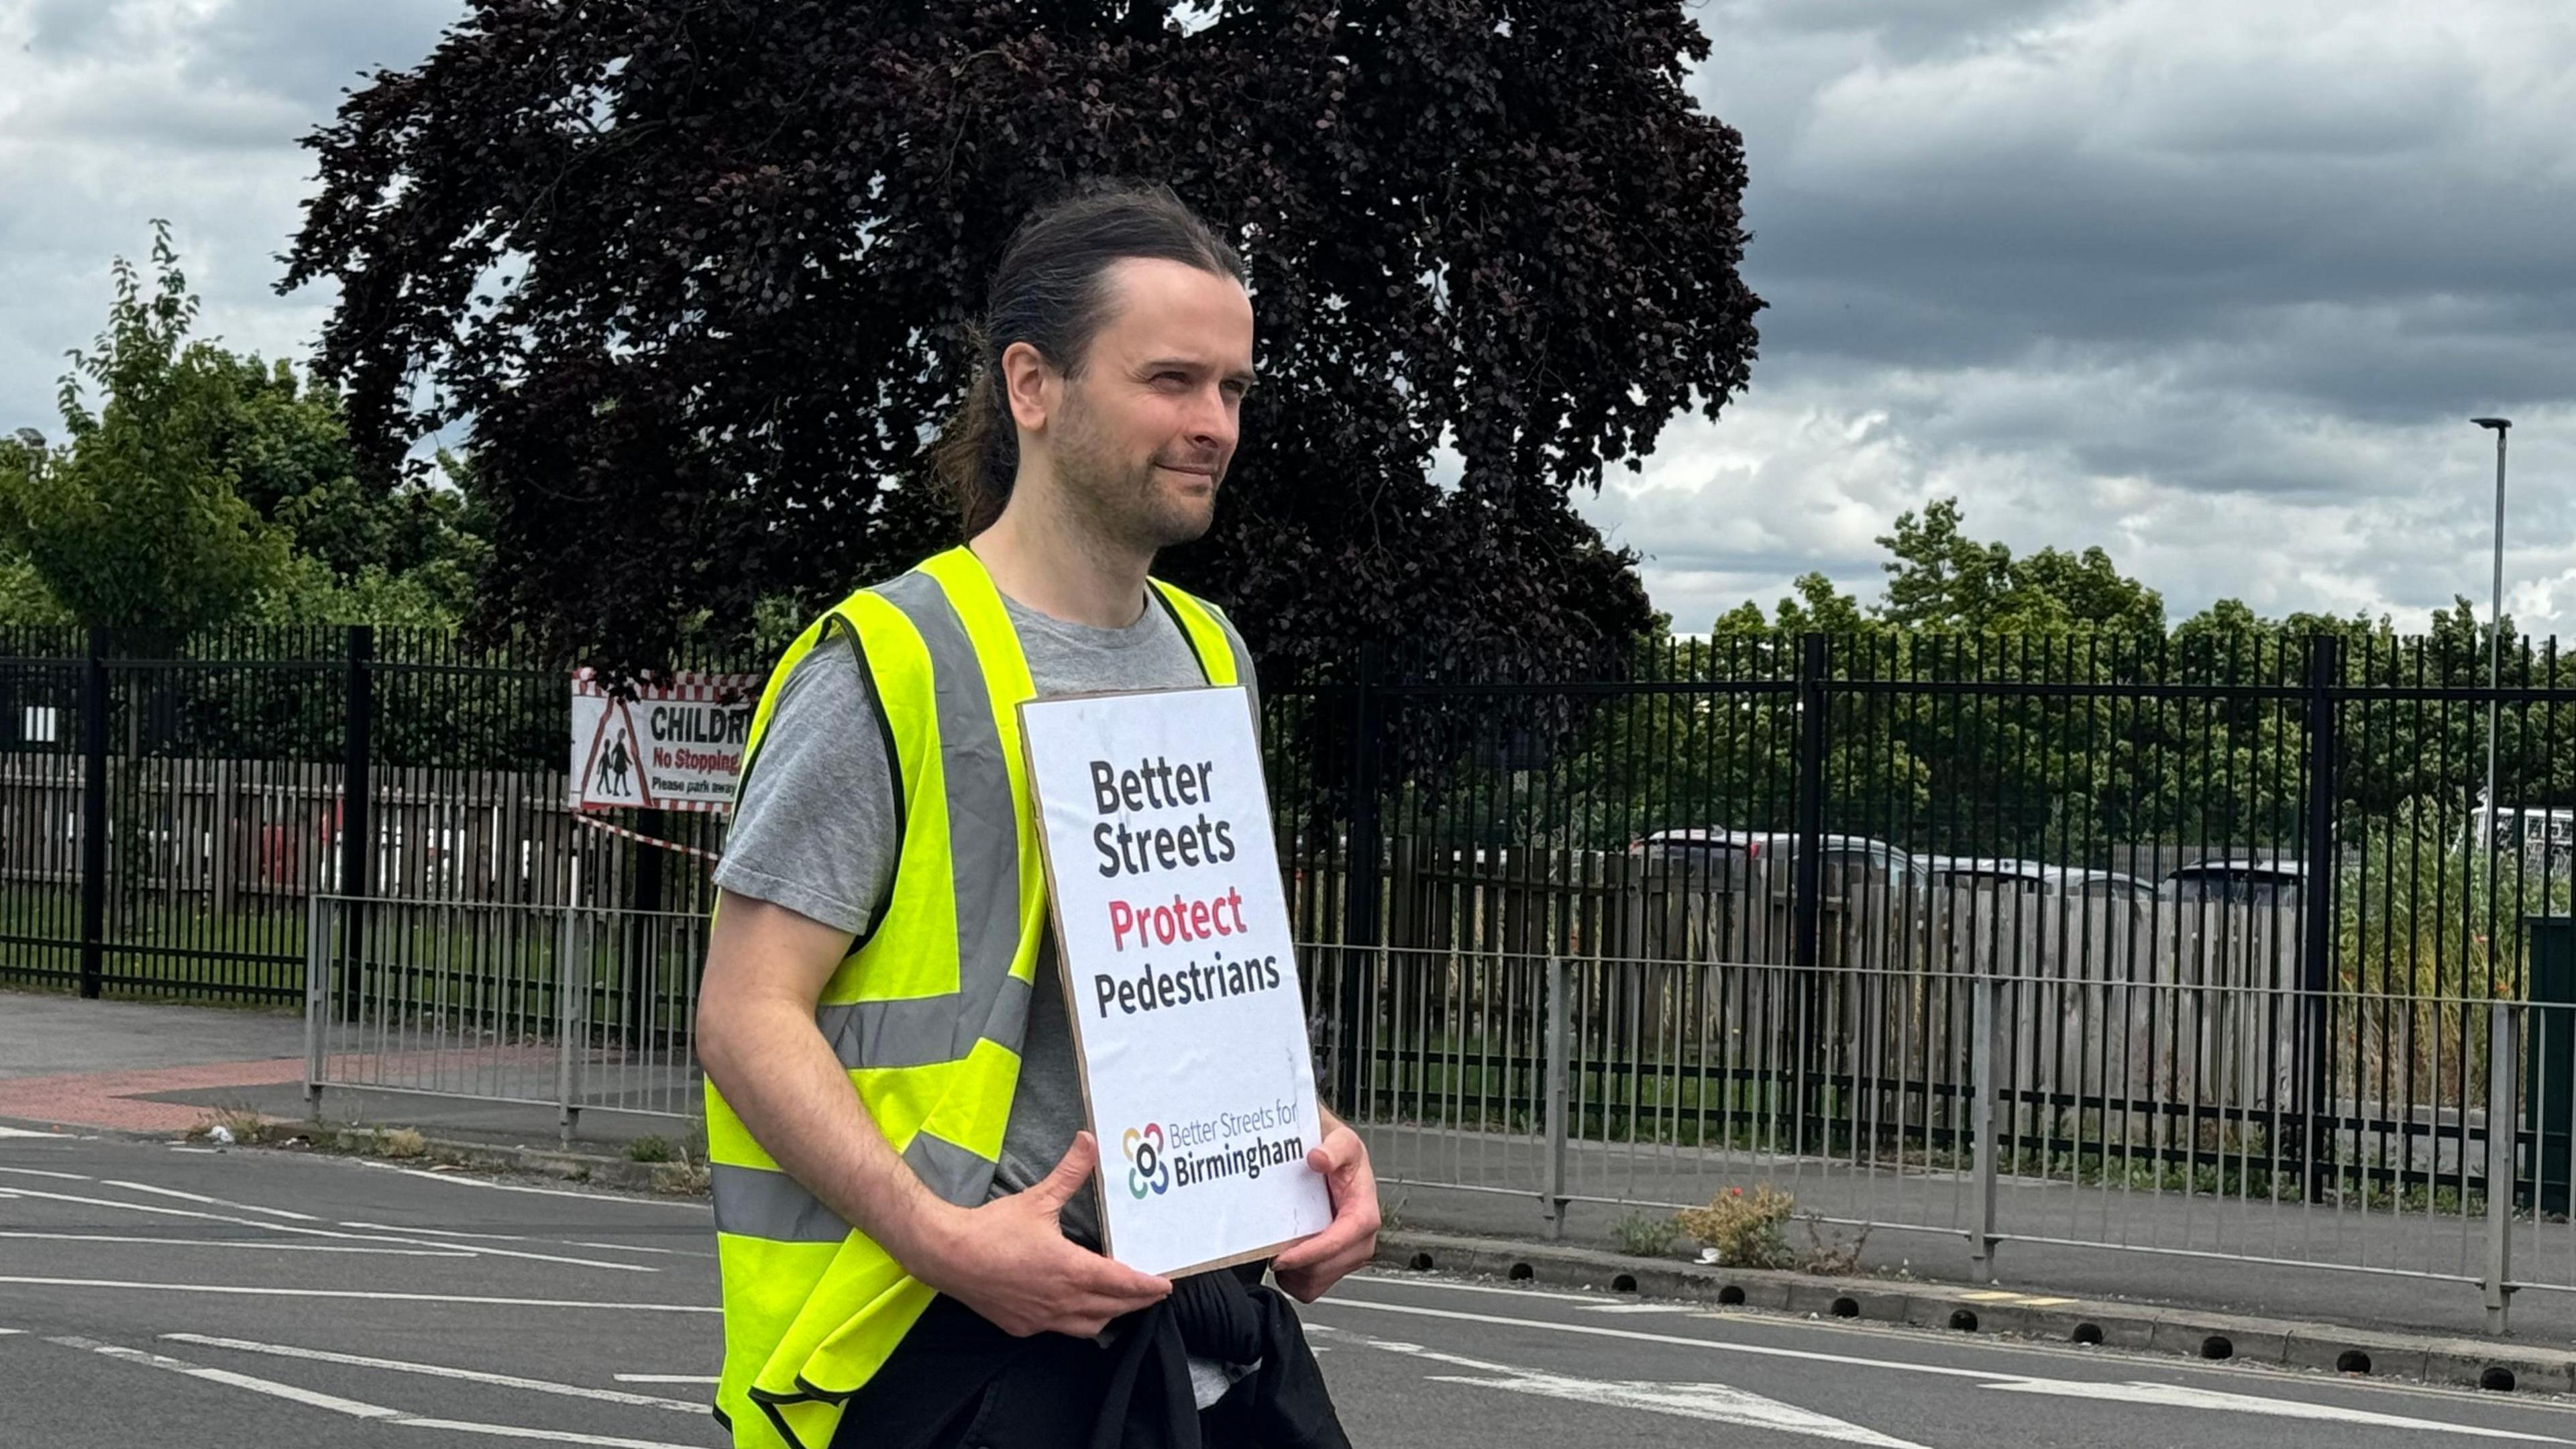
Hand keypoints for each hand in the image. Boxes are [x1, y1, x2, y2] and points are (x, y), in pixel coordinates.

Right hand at [909, 1131, 1171, 1336]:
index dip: (1146, 1286)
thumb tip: (1089, 1140)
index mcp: (1069, 1269)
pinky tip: (1075, 1309)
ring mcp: (1042, 1318)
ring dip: (1109, 1315)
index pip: (1121, 1283)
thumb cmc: (992, 1228)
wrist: (947, 1255)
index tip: (1165, 1285)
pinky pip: (1061, 1330)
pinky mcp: (1023, 1326)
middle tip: (1152, 1293)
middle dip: (1136, 1302)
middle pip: (1112, 1308)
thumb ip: (1069, 1172)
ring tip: (1120, 1303)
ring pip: (1089, 1326)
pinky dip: (1077, 1322)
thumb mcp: (1036, 1198)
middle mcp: (1061, 1300)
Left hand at [1271, 1121, 1379, 1301]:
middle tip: (1272, 1253)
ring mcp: (1349, 1252)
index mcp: (1364, 1210)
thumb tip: (1319, 1157)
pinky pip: (1314, 1286)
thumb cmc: (1338, 1152)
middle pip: (1331, 1267)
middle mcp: (1361, 1236)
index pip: (1343, 1240)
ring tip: (1278, 1255)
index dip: (1313, 1253)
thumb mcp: (1341, 1140)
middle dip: (1301, 1266)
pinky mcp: (1336, 1262)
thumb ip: (1334, 1148)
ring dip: (1296, 1275)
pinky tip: (1286, 1262)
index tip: (1284, 1257)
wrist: (1334, 1156)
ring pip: (1321, 1281)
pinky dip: (1297, 1281)